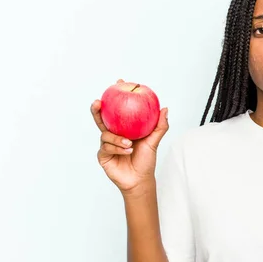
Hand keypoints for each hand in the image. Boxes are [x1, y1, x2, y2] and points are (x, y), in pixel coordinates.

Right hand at [91, 79, 168, 193]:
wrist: (140, 180)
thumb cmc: (146, 160)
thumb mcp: (154, 141)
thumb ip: (160, 126)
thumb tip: (165, 108)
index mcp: (123, 128)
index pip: (117, 110)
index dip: (116, 95)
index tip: (119, 81)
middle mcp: (113, 134)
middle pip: (101, 118)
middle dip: (97, 109)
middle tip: (99, 102)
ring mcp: (106, 144)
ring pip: (106, 135)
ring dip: (117, 139)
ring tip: (129, 143)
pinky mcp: (103, 155)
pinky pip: (106, 147)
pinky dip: (118, 148)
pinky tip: (127, 151)